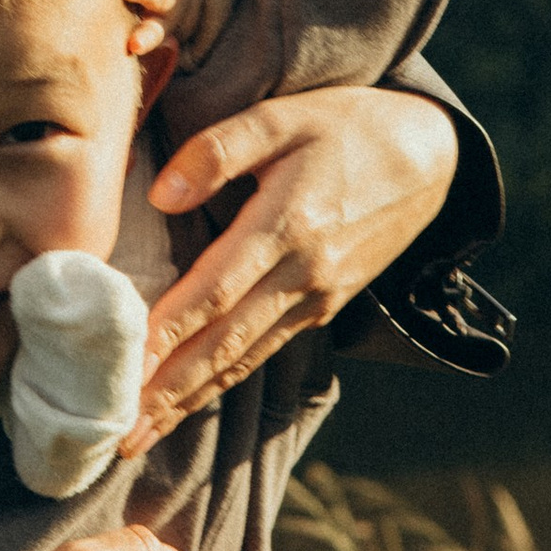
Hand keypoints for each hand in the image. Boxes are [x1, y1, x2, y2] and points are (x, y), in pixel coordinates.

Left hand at [125, 83, 460, 451]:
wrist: (429, 157)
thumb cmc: (347, 127)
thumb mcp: (284, 116)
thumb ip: (220, 149)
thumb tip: (161, 195)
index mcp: (289, 224)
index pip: (216, 290)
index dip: (168, 332)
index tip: (125, 366)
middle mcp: (303, 274)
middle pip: (224, 343)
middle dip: (169, 390)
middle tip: (120, 432)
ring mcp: (316, 297)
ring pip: (241, 358)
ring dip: (189, 399)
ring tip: (142, 434)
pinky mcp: (323, 307)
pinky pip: (263, 350)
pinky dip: (222, 380)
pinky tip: (190, 398)